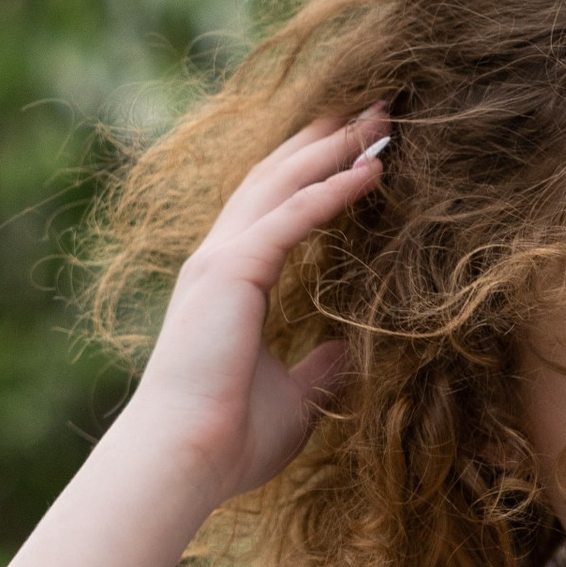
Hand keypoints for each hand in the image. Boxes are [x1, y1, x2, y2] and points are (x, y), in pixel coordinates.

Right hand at [121, 112, 385, 521]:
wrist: (183, 459)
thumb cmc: (229, 441)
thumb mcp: (292, 400)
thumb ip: (317, 371)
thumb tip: (346, 354)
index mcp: (230, 282)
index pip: (276, 207)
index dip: (317, 171)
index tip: (361, 146)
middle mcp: (220, 259)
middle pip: (279, 177)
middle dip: (327, 139)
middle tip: (376, 107)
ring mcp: (221, 261)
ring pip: (284, 182)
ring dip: (335, 147)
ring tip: (381, 117)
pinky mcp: (232, 272)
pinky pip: (292, 216)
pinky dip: (333, 189)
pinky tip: (371, 169)